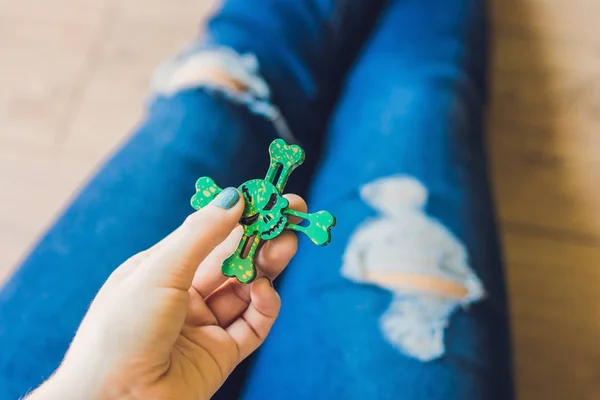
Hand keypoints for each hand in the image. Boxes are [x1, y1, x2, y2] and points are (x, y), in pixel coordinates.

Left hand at [29, 188, 305, 399]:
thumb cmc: (120, 331)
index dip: (240, 214)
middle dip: (263, 236)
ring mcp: (205, 324)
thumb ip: (201, 235)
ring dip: (268, 265)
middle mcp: (185, 294)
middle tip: (292, 214)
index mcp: (163, 269)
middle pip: (234, 258)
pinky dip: (265, 304)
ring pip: (247, 288)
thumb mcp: (158, 272)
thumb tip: (235, 197)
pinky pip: (253, 324)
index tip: (269, 197)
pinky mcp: (223, 353)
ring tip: (287, 245)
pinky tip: (265, 290)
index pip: (209, 234)